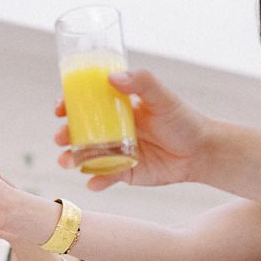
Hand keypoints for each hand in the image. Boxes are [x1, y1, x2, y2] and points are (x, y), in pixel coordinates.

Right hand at [55, 69, 211, 189]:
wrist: (201, 152)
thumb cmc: (183, 120)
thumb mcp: (163, 97)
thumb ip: (141, 82)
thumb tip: (112, 77)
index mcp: (117, 108)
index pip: (86, 104)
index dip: (68, 105)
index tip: (59, 109)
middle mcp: (112, 130)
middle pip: (79, 132)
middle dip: (64, 135)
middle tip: (60, 138)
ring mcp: (115, 152)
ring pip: (86, 156)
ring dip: (72, 159)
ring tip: (67, 162)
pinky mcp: (124, 173)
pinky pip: (105, 177)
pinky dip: (96, 181)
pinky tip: (93, 182)